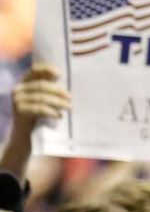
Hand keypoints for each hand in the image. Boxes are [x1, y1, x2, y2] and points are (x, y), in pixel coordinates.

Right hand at [1, 64, 70, 179]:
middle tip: (70, 98)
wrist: (24, 141)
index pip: (33, 71)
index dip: (46, 69)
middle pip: (40, 85)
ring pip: (41, 97)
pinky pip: (38, 108)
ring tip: (69, 108)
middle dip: (57, 90)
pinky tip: (59, 116)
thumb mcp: (44, 106)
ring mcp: (17, 101)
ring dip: (58, 102)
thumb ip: (49, 94)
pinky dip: (50, 111)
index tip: (60, 73)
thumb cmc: (38, 123)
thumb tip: (65, 86)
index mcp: (24, 85)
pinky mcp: (19, 112)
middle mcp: (18, 90)